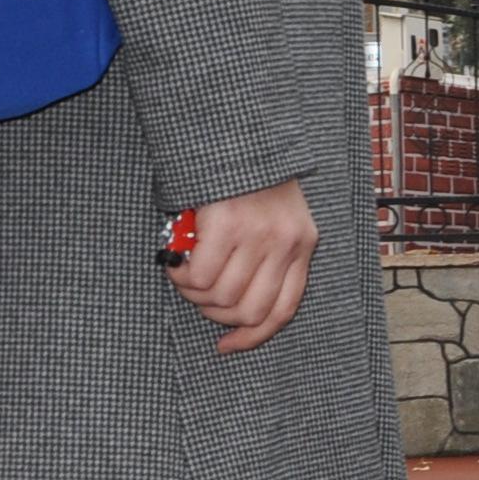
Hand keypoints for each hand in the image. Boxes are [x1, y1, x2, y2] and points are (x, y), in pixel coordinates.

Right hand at [171, 176, 316, 352]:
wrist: (237, 133)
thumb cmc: (250, 181)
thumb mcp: (277, 219)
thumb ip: (267, 258)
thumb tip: (233, 309)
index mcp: (302, 245)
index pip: (282, 310)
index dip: (251, 337)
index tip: (225, 346)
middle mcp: (285, 243)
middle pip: (249, 311)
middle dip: (214, 314)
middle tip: (197, 295)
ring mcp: (257, 234)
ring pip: (220, 296)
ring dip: (192, 292)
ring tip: (184, 271)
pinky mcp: (227, 224)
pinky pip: (199, 274)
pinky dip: (180, 275)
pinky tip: (176, 258)